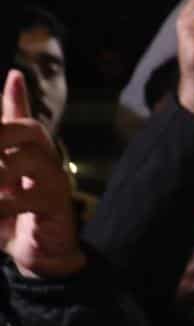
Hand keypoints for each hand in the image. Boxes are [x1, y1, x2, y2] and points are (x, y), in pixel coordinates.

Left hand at [0, 70, 81, 278]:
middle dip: (3, 134)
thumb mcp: (4, 168)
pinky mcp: (56, 206)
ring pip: (28, 161)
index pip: (21, 119)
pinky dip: (3, 204)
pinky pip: (28, 198)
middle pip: (30, 130)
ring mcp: (55, 181)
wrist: (40, 248)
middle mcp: (47, 158)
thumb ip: (6, 127)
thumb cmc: (17, 203)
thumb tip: (13, 78)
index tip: (8, 90)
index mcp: (32, 147)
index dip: (12, 105)